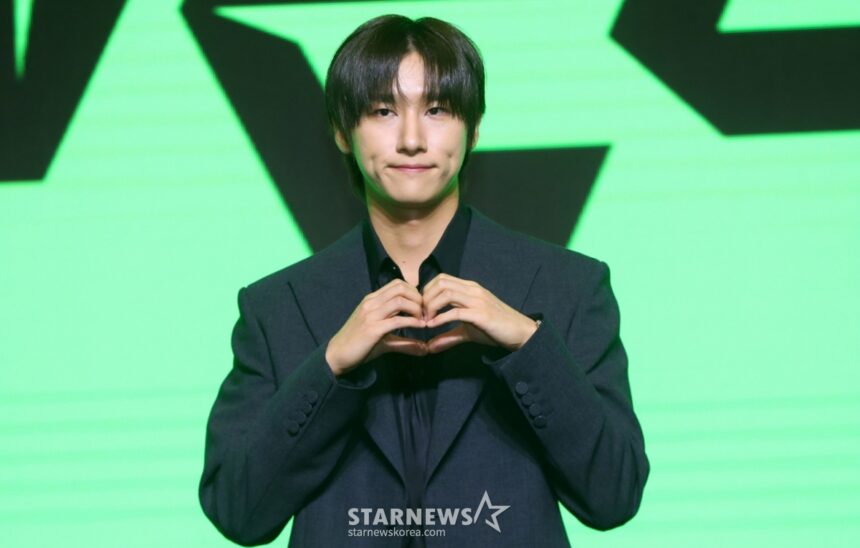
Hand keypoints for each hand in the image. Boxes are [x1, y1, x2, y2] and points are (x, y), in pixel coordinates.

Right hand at [325, 279, 428, 375]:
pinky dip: (412, 322)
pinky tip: (420, 327)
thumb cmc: (359, 344)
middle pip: (401, 288)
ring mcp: (370, 315)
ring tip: (423, 320)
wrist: (338, 354)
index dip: (414, 292)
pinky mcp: (372, 329)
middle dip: (418, 298)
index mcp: (372, 299)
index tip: (422, 307)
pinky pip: (396, 320)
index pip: (397, 284)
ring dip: (417, 308)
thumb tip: (425, 348)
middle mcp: (371, 303)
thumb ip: (404, 341)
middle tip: (426, 312)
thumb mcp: (384, 338)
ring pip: (400, 300)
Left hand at [421, 273, 537, 353]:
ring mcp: (478, 300)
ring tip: (426, 321)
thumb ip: (448, 335)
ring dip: (431, 307)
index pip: (441, 279)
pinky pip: (456, 312)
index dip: (427, 292)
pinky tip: (433, 326)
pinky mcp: (481, 314)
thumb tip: (429, 347)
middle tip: (421, 316)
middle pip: (440, 283)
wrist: (519, 332)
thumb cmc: (494, 329)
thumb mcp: (468, 330)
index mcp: (470, 288)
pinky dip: (440, 319)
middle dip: (425, 298)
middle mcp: (473, 290)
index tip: (422, 309)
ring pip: (446, 293)